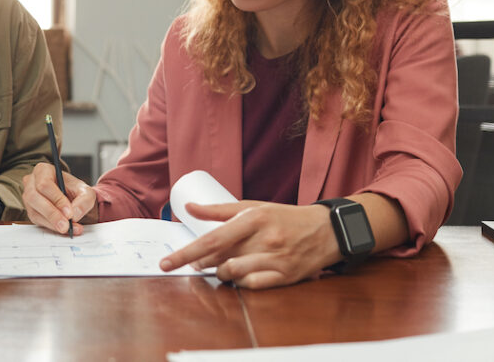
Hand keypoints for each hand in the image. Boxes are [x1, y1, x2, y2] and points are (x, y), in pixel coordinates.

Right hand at [22, 162, 94, 235]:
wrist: (72, 199)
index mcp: (43, 170)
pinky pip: (37, 221)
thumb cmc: (75, 190)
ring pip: (35, 211)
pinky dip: (51, 227)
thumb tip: (75, 214)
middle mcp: (31, 183)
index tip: (69, 212)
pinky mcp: (31, 212)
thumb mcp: (85, 192)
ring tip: (68, 229)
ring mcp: (29, 198)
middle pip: (35, 198)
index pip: (44, 184)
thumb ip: (84, 201)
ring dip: (52, 223)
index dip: (56, 199)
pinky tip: (63, 230)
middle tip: (66, 225)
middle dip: (52, 213)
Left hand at [159, 201, 337, 288]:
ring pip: (233, 274)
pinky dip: (240, 282)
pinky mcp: (285, 276)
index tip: (167, 263)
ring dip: (221, 272)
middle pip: (220, 257)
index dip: (186, 253)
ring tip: (221, 266)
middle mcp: (264, 239)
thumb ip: (219, 210)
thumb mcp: (254, 207)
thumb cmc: (285, 217)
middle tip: (196, 262)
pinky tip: (240, 275)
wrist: (327, 230)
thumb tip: (188, 207)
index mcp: (253, 218)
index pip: (212, 239)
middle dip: (202, 263)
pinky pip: (252, 286)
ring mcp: (275, 259)